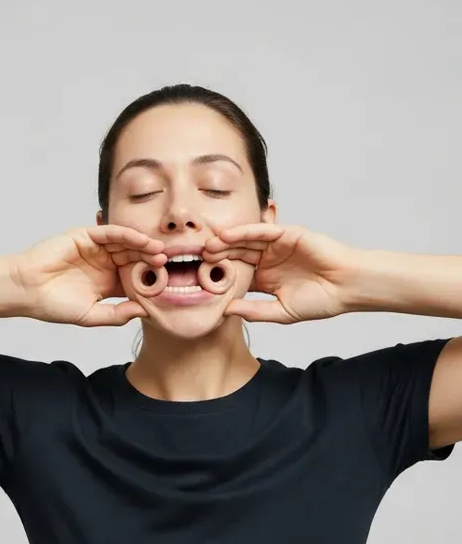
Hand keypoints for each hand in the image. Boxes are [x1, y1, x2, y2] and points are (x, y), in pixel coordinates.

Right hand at [13, 226, 167, 325]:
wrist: (27, 290)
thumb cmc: (53, 305)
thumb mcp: (90, 315)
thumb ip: (116, 314)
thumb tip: (144, 312)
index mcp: (106, 284)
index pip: (134, 278)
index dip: (150, 280)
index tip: (168, 284)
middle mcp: (103, 264)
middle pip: (134, 259)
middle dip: (151, 260)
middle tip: (169, 263)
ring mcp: (95, 249)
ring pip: (126, 244)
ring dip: (143, 246)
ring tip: (160, 251)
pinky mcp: (85, 237)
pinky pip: (110, 233)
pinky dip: (127, 234)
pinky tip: (142, 240)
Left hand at [202, 224, 357, 322]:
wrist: (348, 287)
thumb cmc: (321, 300)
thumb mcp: (280, 312)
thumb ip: (253, 311)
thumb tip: (225, 311)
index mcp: (264, 279)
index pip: (235, 275)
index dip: (217, 277)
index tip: (195, 281)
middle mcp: (267, 261)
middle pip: (235, 256)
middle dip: (216, 257)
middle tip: (194, 259)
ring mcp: (276, 247)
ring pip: (244, 242)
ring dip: (225, 243)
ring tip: (206, 246)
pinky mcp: (287, 234)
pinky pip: (262, 231)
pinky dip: (244, 232)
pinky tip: (226, 235)